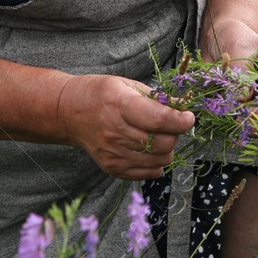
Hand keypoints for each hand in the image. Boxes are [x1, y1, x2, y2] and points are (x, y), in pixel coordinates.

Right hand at [56, 74, 195, 179]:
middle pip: (163, 143)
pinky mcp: (113, 168)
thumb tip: (181, 110)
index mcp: (119, 104)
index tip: (188, 117)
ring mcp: (113, 153)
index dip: (181, 120)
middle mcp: (115, 132)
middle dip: (176, 134)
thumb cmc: (100, 93)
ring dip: (167, 148)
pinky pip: (149, 173)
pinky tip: (149, 148)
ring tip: (159, 136)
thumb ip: (153, 98)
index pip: (160, 120)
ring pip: (160, 160)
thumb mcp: (125, 84)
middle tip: (172, 124)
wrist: (69, 113)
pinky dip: (156, 162)